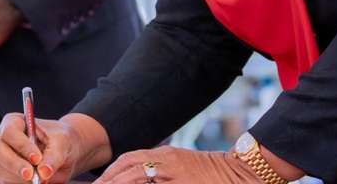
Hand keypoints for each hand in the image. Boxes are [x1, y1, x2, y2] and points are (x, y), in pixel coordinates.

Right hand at [0, 113, 86, 183]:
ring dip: (17, 177)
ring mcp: (2, 157)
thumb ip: (53, 156)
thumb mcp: (62, 142)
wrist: (65, 154)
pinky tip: (32, 182)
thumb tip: (43, 171)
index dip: (21, 144)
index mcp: (15, 122)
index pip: (10, 131)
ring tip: (38, 180)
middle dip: (14, 163)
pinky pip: (6, 181)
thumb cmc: (60, 140)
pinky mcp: (5, 173)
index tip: (37, 158)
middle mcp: (4, 138)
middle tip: (31, 175)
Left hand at [93, 146, 260, 183]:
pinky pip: (153, 181)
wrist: (238, 172)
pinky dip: (137, 182)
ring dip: (117, 182)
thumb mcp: (180, 168)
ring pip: (135, 174)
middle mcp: (165, 159)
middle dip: (108, 179)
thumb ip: (159, 173)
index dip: (110, 172)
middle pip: (127, 166)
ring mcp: (172, 171)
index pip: (128, 160)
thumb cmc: (209, 174)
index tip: (98, 182)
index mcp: (163, 155)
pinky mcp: (180, 181)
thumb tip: (137, 177)